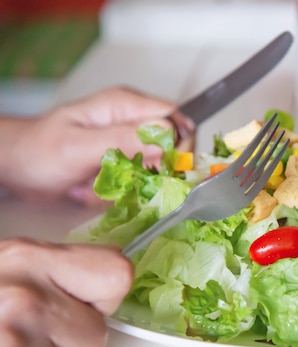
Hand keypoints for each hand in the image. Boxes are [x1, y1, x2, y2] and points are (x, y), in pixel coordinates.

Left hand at [0, 86, 174, 204]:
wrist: (18, 166)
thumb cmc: (38, 151)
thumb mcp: (78, 146)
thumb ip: (122, 140)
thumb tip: (166, 137)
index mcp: (124, 106)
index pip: (175, 117)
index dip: (181, 143)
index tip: (169, 168)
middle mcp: (132, 121)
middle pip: (173, 145)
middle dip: (155, 171)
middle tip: (127, 182)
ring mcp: (129, 141)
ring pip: (158, 167)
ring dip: (135, 184)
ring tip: (101, 185)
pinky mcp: (124, 160)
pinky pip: (141, 179)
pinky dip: (124, 191)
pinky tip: (97, 189)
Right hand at [0, 239, 133, 346]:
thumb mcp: (6, 264)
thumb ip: (56, 270)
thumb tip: (110, 280)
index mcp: (30, 260)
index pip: (116, 275)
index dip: (102, 294)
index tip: (83, 300)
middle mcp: (24, 301)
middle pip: (95, 336)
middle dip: (65, 341)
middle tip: (25, 331)